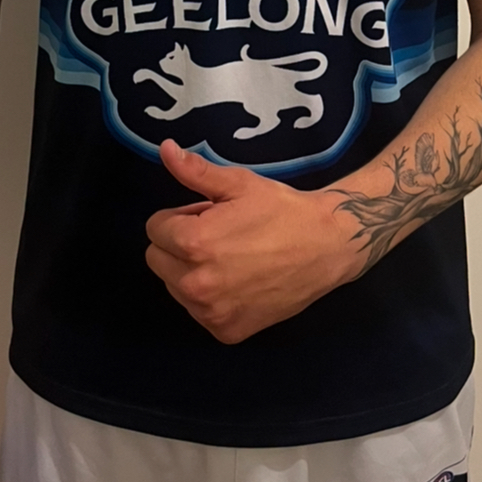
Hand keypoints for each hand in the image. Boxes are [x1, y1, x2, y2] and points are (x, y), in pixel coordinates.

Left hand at [145, 139, 352, 343]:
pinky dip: (210, 297)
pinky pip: (198, 311)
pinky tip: (238, 281)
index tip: (209, 214)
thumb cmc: (281, 210)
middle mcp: (196, 284)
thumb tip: (164, 149)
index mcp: (193, 242)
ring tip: (231, 257)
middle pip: (157, 259)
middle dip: (179, 244)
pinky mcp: (226, 332)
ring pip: (175, 286)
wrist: (326, 247)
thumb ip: (195, 171)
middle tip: (219, 235)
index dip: (181, 216)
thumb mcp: (238, 183)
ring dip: (191, 271)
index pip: (155, 228)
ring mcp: (211, 312)